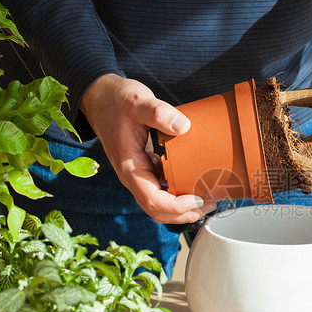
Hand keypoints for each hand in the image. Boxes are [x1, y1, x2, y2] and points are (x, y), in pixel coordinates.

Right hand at [80, 74, 215, 222]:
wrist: (102, 98)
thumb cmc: (117, 101)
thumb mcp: (138, 101)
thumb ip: (158, 112)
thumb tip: (183, 126)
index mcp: (129, 166)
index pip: (151, 199)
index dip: (175, 206)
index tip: (197, 199)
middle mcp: (133, 175)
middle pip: (156, 209)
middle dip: (183, 213)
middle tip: (209, 204)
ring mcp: (139, 173)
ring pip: (159, 202)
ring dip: (182, 207)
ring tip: (206, 198)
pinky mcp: (145, 168)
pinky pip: (161, 188)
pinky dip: (178, 192)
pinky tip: (194, 182)